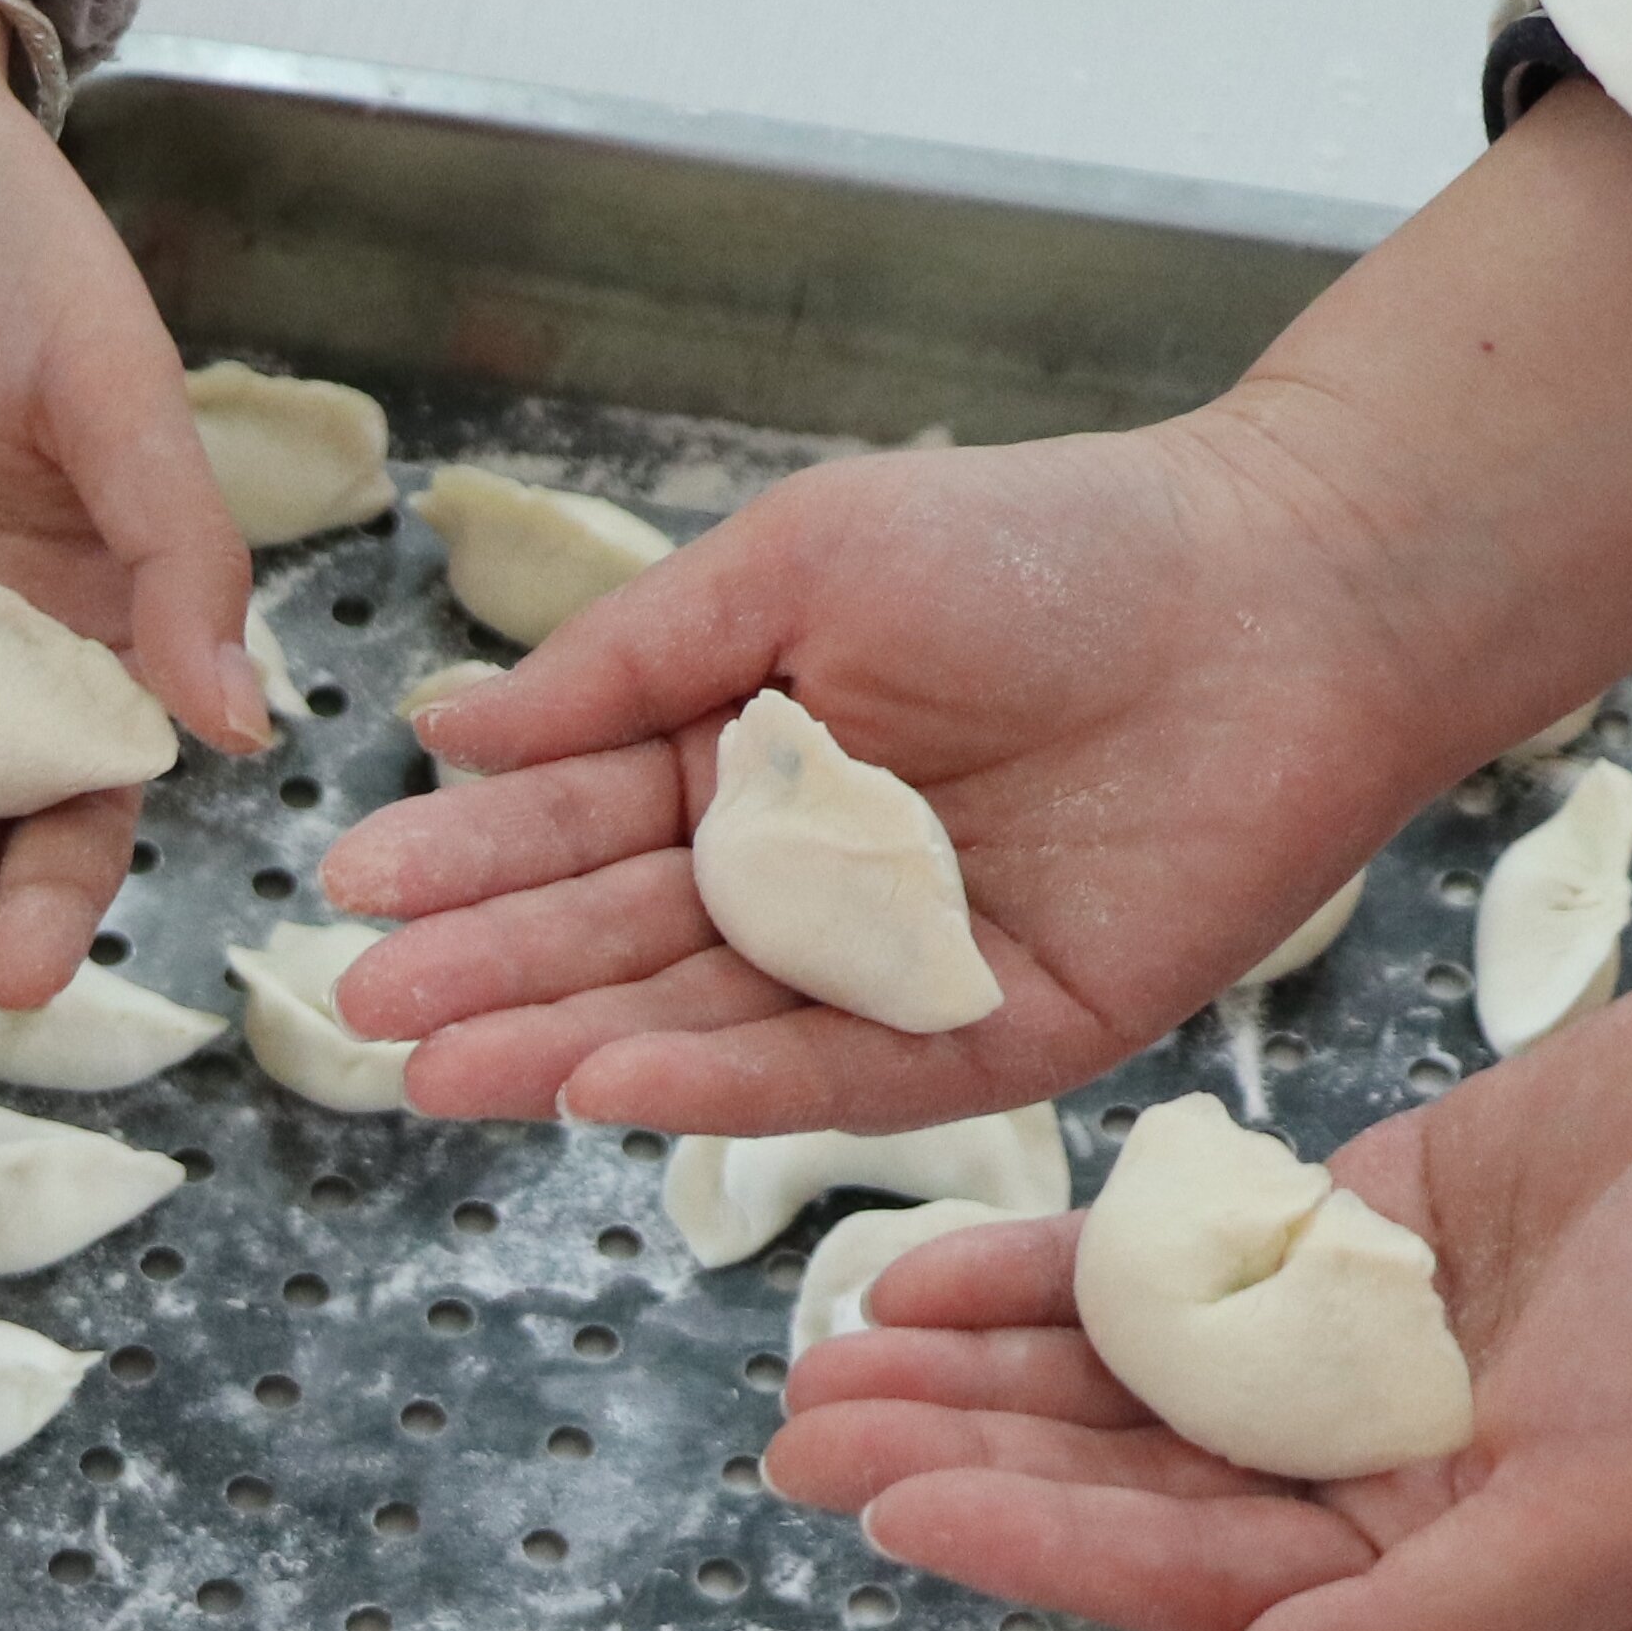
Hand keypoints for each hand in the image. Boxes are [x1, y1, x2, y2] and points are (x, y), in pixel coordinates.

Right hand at [312, 83, 1631, 1130]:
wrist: (1279, 595)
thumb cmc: (1050, 544)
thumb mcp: (802, 565)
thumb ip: (631, 663)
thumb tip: (455, 729)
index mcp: (752, 758)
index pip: (576, 825)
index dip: (466, 860)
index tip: (352, 889)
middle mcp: (807, 881)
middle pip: (617, 941)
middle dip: (487, 976)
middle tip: (364, 1011)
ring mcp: (893, 969)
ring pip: (701, 1023)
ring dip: (566, 1047)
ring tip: (442, 1071)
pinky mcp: (993, 1037)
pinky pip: (836, 1074)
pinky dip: (721, 1086)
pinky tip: (608, 1082)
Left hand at [770, 834, 1631, 1630]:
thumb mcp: (1620, 1511)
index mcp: (1443, 1595)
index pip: (1195, 1594)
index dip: (1037, 1551)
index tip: (890, 1513)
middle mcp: (1385, 1503)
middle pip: (1127, 1496)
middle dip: (963, 1468)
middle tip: (793, 1449)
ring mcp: (1360, 1369)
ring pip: (1123, 1387)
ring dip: (973, 1377)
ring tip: (816, 1364)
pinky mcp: (1360, 1239)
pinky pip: (1170, 1266)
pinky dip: (1048, 1269)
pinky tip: (915, 1270)